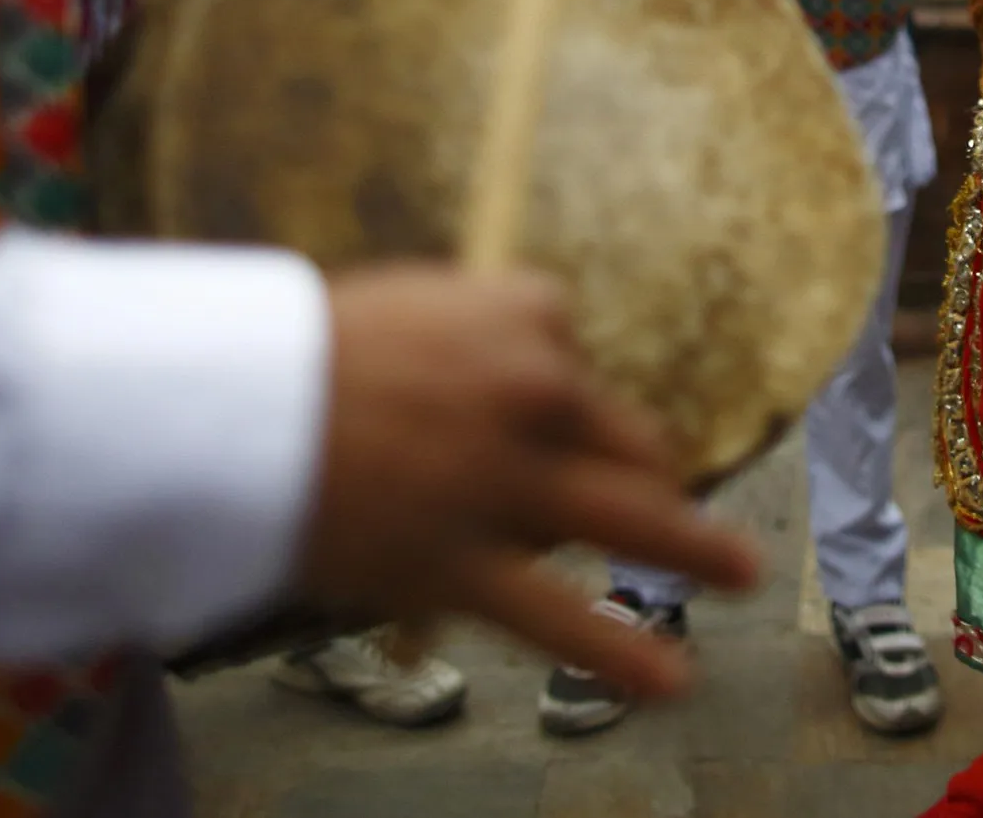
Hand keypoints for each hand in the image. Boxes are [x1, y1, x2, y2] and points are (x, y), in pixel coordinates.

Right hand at [297, 268, 759, 699]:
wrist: (236, 403)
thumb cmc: (298, 350)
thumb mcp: (404, 303)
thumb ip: (467, 332)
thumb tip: (503, 357)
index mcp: (523, 315)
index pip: (568, 354)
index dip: (542, 384)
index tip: (508, 403)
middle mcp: (537, 394)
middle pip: (626, 436)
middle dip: (652, 469)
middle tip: (671, 491)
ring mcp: (509, 483)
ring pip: (630, 518)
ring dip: (696, 548)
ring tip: (746, 572)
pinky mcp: (467, 562)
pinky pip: (559, 615)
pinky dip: (622, 653)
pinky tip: (673, 680)